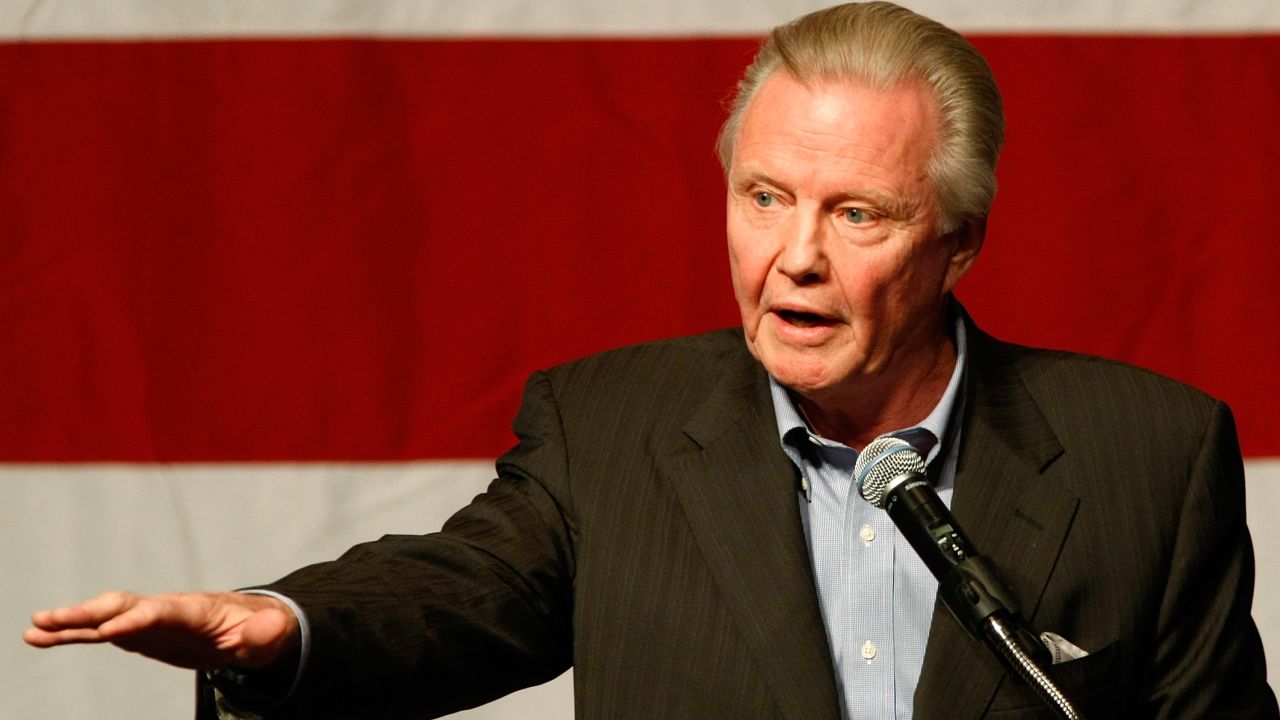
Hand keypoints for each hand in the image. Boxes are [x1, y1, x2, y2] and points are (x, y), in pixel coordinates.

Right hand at [24, 590, 299, 670]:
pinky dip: (74, 635)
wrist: (250, 627)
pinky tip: (43, 638)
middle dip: (90, 612)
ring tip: (34, 630)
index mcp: (196, 609)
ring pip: (105, 618)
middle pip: (124, 606)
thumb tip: (270, 626)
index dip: (139, 618)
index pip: (163, 611)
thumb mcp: (271, 634)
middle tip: (52, 619)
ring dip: (71, 623)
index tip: (111, 631)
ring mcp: (149, 620)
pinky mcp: (139, 634)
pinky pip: (101, 633)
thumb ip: (266, 632)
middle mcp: (166, 609)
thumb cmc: (260, 630)